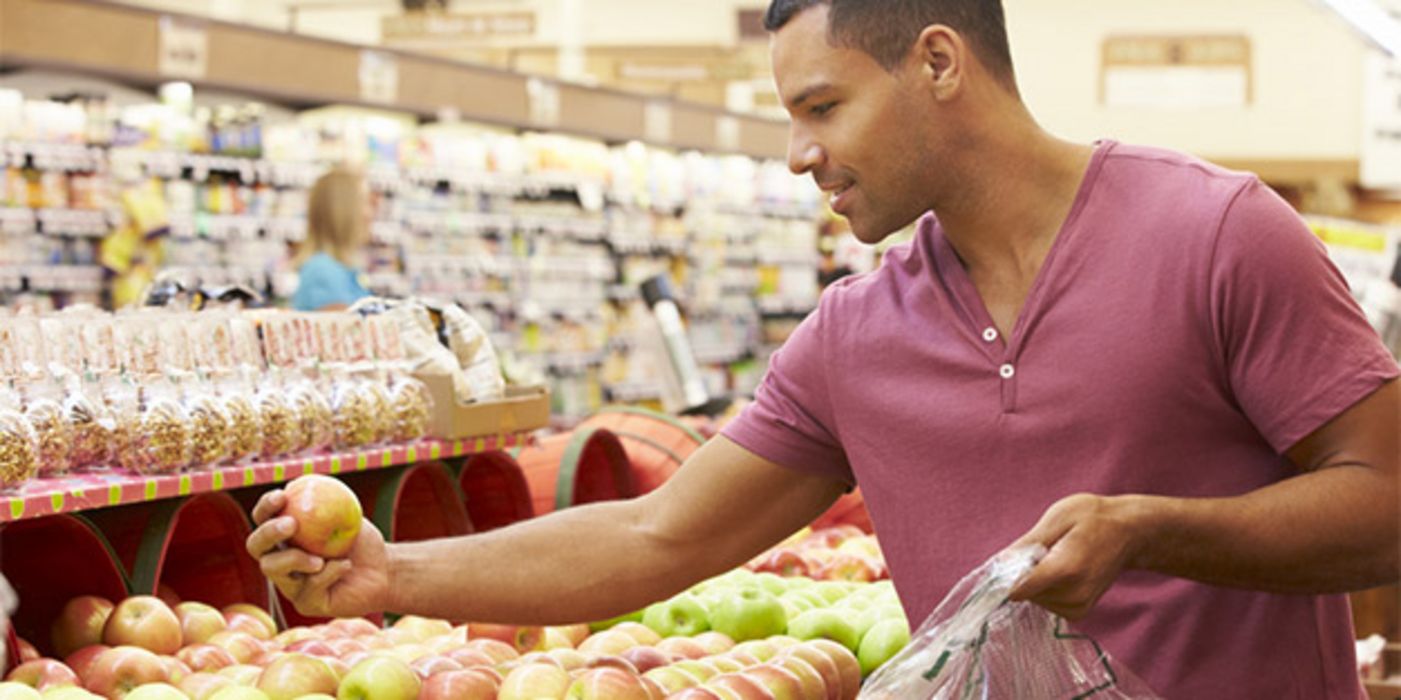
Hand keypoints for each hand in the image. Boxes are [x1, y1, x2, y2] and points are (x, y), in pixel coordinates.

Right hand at [245, 489, 390, 617]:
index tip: (281, 496)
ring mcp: (290, 584)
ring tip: (320, 557)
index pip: (262, 519)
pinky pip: (307, 589)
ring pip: (272, 569)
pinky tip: (345, 565)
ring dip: (294, 558)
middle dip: (269, 533)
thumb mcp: (344, 513)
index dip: (265, 507)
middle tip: (292, 524)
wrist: (383, 569)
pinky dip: (327, 574)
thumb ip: (322, 499)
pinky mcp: (306, 603)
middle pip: (255, 546)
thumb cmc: (360, 539)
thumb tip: (299, 482)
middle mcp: (280, 560)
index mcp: (284, 536)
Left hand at [1007, 493, 1147, 619]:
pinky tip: (1061, 570)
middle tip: (1044, 549)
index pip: (1019, 588)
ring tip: (1057, 557)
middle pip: (1025, 593)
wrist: (1129, 532)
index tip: (1006, 562)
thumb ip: (1026, 544)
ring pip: (1033, 599)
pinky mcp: (1079, 612)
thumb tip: (997, 564)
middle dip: (1024, 573)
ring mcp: (1079, 606)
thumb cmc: (1093, 518)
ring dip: (1035, 580)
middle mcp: (1074, 595)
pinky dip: (1045, 588)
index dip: (1005, 576)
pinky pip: (1046, 603)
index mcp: (1066, 569)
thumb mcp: (1058, 518)